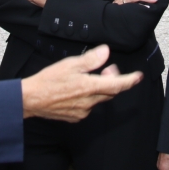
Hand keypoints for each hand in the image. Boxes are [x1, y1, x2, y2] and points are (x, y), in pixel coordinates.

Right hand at [21, 45, 142, 121]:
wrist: (30, 99)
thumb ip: (90, 60)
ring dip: (99, 88)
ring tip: (89, 77)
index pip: (117, 85)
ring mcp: (82, 112)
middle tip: (106, 69)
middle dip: (112, 80)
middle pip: (110, 92)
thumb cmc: (48, 80)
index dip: (130, 81)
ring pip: (99, 99)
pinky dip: (88, 97)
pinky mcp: (75, 117)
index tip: (138, 76)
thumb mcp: (70, 64)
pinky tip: (77, 90)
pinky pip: (88, 107)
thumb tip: (105, 52)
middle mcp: (89, 102)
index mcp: (89, 87)